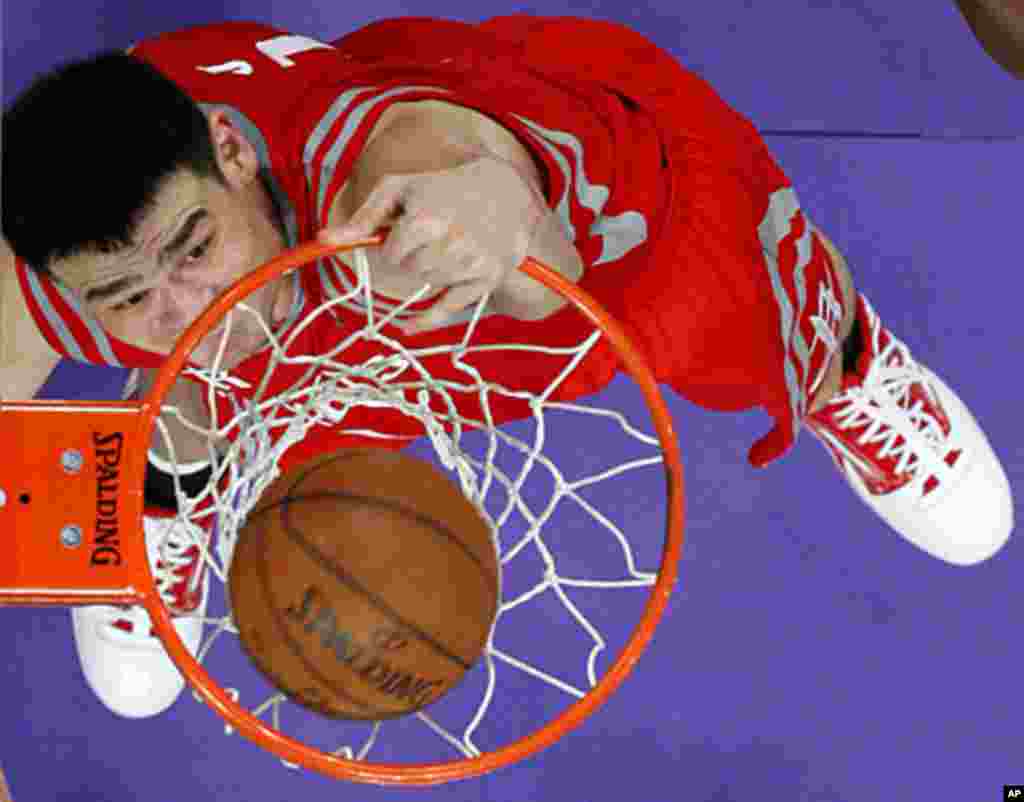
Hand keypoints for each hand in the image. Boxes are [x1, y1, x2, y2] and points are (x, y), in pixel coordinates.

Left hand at [319, 151, 547, 333]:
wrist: (504, 192)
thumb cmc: (443, 187)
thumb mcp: (400, 189)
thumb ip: (363, 217)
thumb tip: (323, 240)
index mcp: (426, 220)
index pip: (391, 254)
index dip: (394, 244)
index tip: (408, 231)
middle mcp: (451, 244)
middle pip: (411, 270)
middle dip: (414, 256)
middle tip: (431, 236)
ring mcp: (472, 264)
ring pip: (429, 284)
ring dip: (430, 271)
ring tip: (447, 246)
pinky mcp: (488, 278)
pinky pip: (449, 309)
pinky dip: (426, 319)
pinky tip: (407, 327)